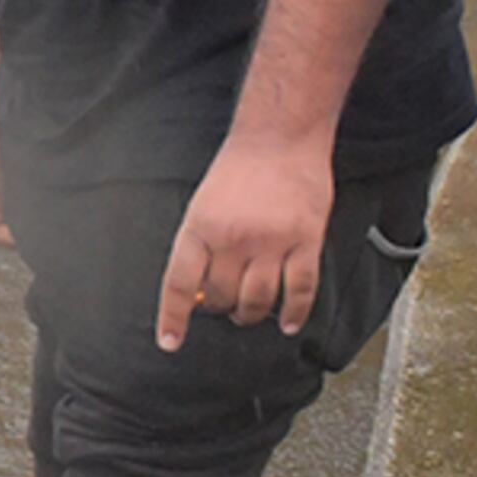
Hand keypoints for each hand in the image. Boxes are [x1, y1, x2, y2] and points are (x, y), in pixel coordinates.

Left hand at [157, 140, 330, 349]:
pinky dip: (295, 312)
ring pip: (258, 301)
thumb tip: (197, 291)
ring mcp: (271, 241)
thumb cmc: (239, 168)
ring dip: (251, 315)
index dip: (173, 317)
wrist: (280, 135)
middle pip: (222, 297)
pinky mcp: (306, 240)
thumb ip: (199, 246)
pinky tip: (289, 322)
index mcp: (200, 227)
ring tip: (250, 313)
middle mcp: (233, 238)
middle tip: (223, 305)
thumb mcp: (203, 205)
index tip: (170, 342)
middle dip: (219, 308)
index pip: (180, 283)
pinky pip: (300, 289)